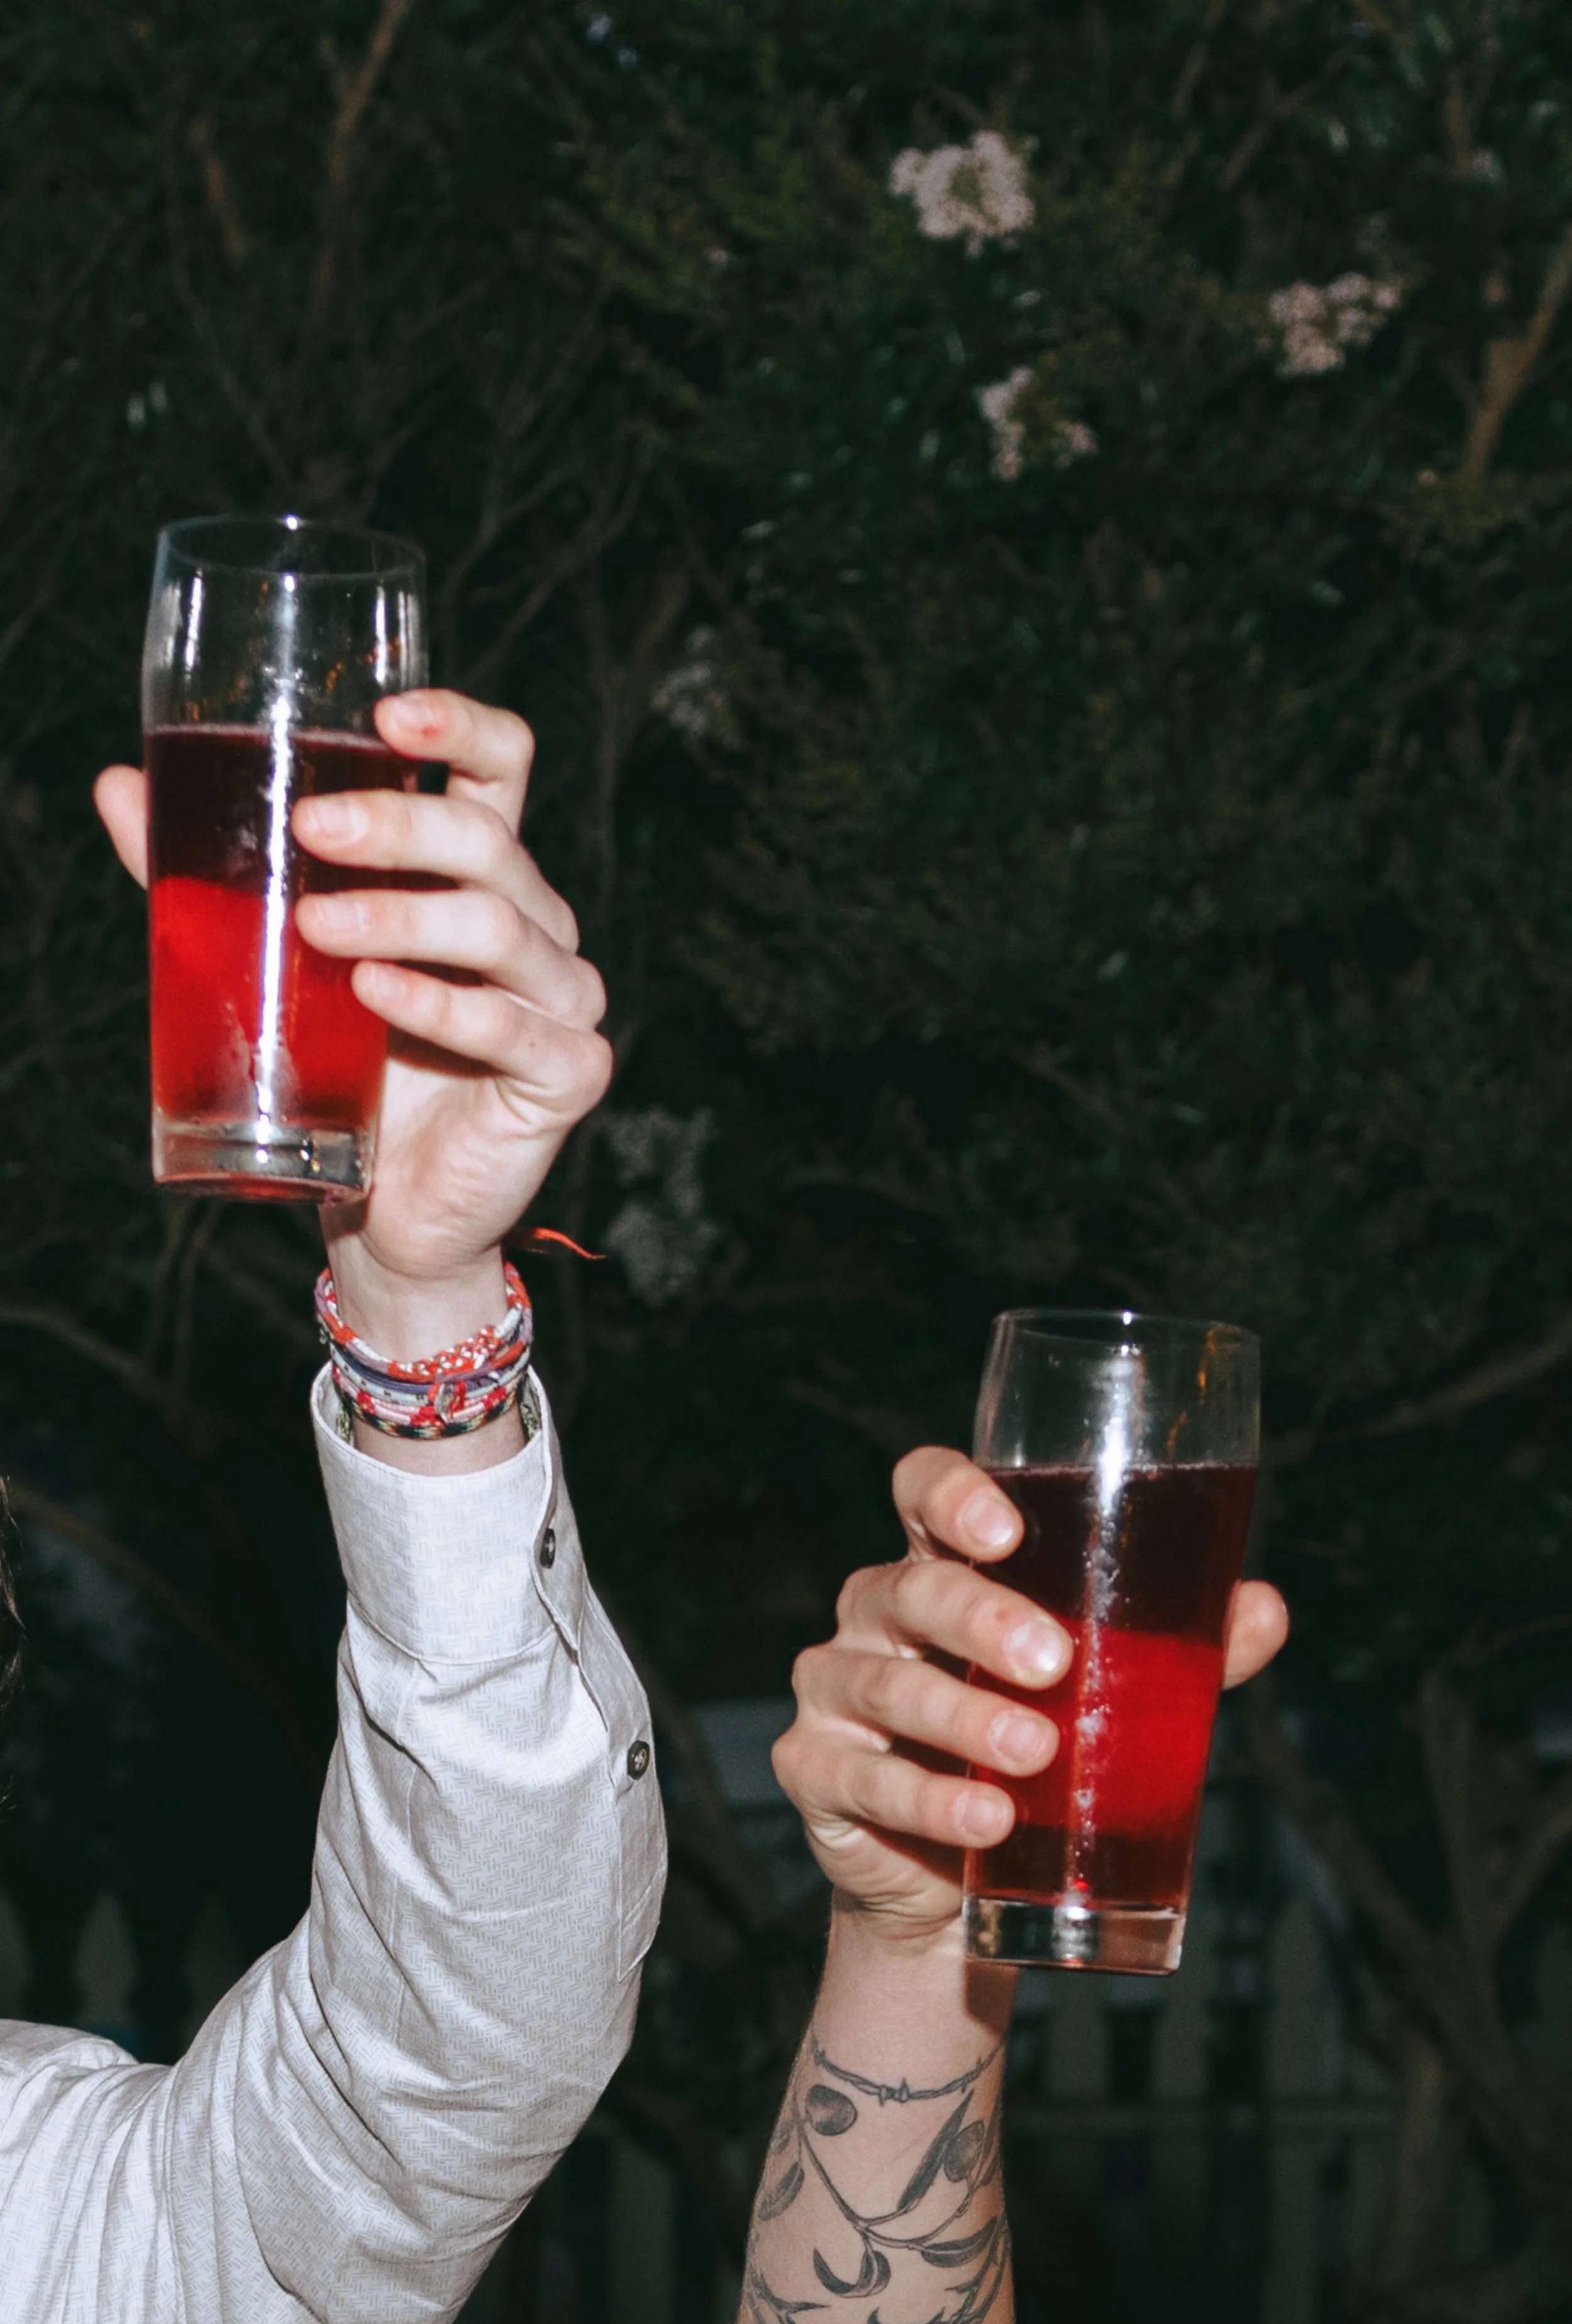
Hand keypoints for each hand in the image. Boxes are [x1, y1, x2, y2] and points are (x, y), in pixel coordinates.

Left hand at [95, 689, 609, 1372]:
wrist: (381, 1208)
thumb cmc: (341, 1067)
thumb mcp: (274, 956)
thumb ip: (211, 876)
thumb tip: (118, 786)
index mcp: (480, 875)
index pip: (502, 769)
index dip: (462, 726)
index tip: (388, 714)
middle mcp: (537, 923)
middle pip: (491, 842)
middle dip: (400, 824)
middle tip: (311, 831)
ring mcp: (563, 999)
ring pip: (502, 928)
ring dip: (405, 916)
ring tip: (319, 926)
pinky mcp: (568, 1074)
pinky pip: (513, 1028)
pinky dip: (444, 1008)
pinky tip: (380, 994)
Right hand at [773, 1448, 1289, 1943]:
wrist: (960, 1884)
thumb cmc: (1034, 1748)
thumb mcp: (1105, 1692)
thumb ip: (1178, 1650)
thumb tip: (1264, 1607)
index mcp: (941, 1566)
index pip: (920, 1490)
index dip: (949, 1493)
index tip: (1003, 1526)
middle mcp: (876, 1612)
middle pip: (912, 1587)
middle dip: (981, 1618)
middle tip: (1054, 1660)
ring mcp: (834, 1688)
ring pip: (887, 1683)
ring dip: (965, 1719)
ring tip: (1037, 1755)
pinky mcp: (815, 1769)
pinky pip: (864, 1777)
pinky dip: (929, 1800)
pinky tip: (986, 1820)